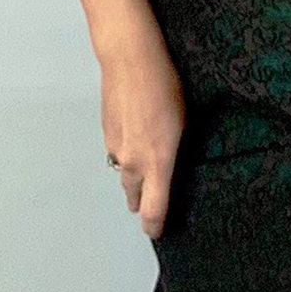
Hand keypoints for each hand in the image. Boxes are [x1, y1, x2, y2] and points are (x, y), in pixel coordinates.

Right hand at [100, 31, 184, 238]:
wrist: (129, 58)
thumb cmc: (165, 85)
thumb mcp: (183, 122)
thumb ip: (175, 152)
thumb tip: (173, 164)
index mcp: (156, 162)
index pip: (153, 209)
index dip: (154, 225)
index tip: (157, 233)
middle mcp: (132, 161)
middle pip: (135, 196)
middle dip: (143, 203)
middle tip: (151, 207)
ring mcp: (115, 147)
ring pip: (124, 174)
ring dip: (134, 179)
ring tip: (144, 179)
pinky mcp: (106, 132)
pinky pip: (117, 154)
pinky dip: (126, 156)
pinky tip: (136, 141)